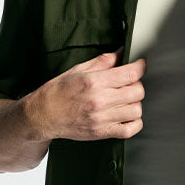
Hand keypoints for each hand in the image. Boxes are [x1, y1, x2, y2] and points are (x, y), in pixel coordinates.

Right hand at [28, 48, 145, 140]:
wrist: (44, 115)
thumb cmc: (58, 92)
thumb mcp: (78, 70)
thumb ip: (103, 61)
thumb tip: (120, 53)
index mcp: (95, 81)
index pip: (130, 74)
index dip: (140, 68)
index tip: (140, 66)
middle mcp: (100, 100)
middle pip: (137, 91)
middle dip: (136, 85)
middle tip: (128, 84)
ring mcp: (102, 118)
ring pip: (136, 110)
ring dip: (134, 103)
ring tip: (125, 100)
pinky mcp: (102, 132)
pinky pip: (130, 129)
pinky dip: (134, 123)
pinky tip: (127, 116)